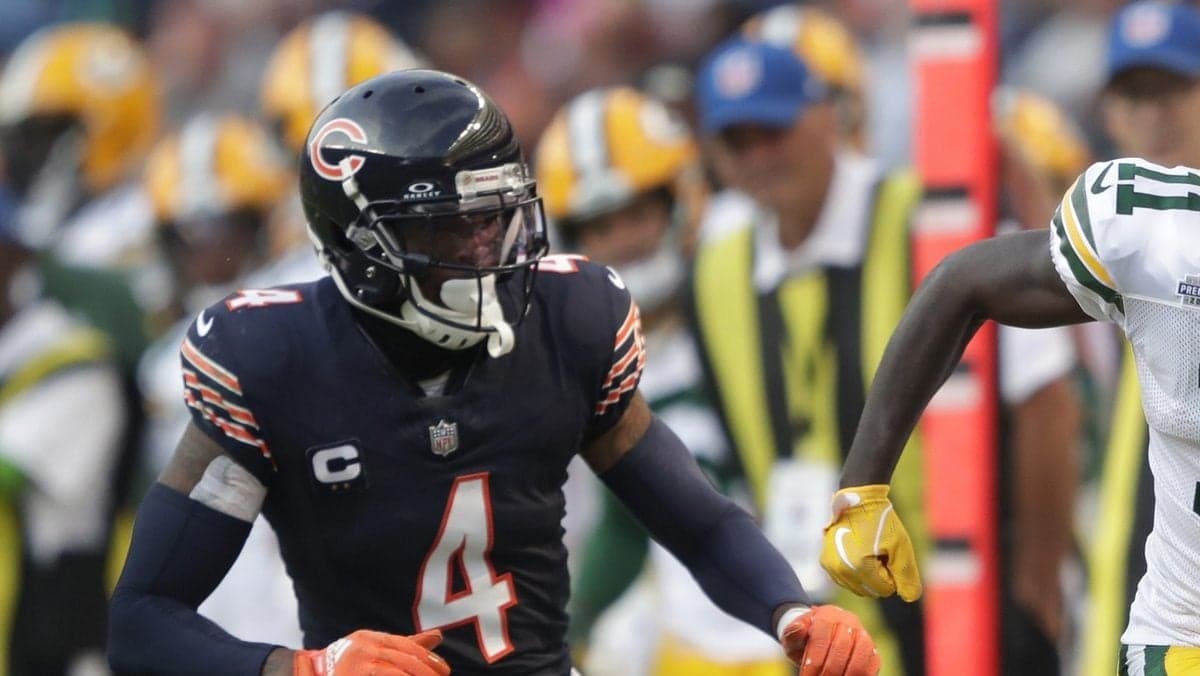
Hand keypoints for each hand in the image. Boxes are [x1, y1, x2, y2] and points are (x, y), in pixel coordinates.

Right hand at [293, 629, 449, 675]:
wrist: (312, 674)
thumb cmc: (350, 664)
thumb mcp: (375, 650)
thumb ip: (406, 645)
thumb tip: (438, 636)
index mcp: (369, 638)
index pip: (405, 645)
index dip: (427, 657)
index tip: (443, 669)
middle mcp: (362, 648)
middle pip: (402, 659)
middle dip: (425, 671)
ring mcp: (356, 665)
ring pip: (393, 672)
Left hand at [781, 605, 879, 675]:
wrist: (819, 639)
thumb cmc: (804, 640)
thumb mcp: (792, 636)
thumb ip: (792, 633)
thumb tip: (799, 628)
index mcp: (827, 614)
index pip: (822, 637)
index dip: (814, 660)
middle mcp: (848, 621)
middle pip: (841, 646)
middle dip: (829, 670)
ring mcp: (863, 635)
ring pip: (861, 655)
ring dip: (847, 674)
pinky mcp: (872, 651)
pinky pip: (872, 664)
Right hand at [819, 484, 921, 601]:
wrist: (858, 501)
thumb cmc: (882, 522)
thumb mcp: (901, 547)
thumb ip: (907, 576)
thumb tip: (909, 598)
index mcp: (859, 567)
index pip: (885, 590)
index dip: (892, 574)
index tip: (888, 554)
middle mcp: (840, 570)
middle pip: (870, 591)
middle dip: (879, 576)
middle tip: (879, 552)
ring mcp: (830, 567)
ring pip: (857, 588)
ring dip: (866, 575)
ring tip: (868, 551)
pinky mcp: (825, 563)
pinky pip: (845, 580)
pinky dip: (854, 572)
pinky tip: (857, 553)